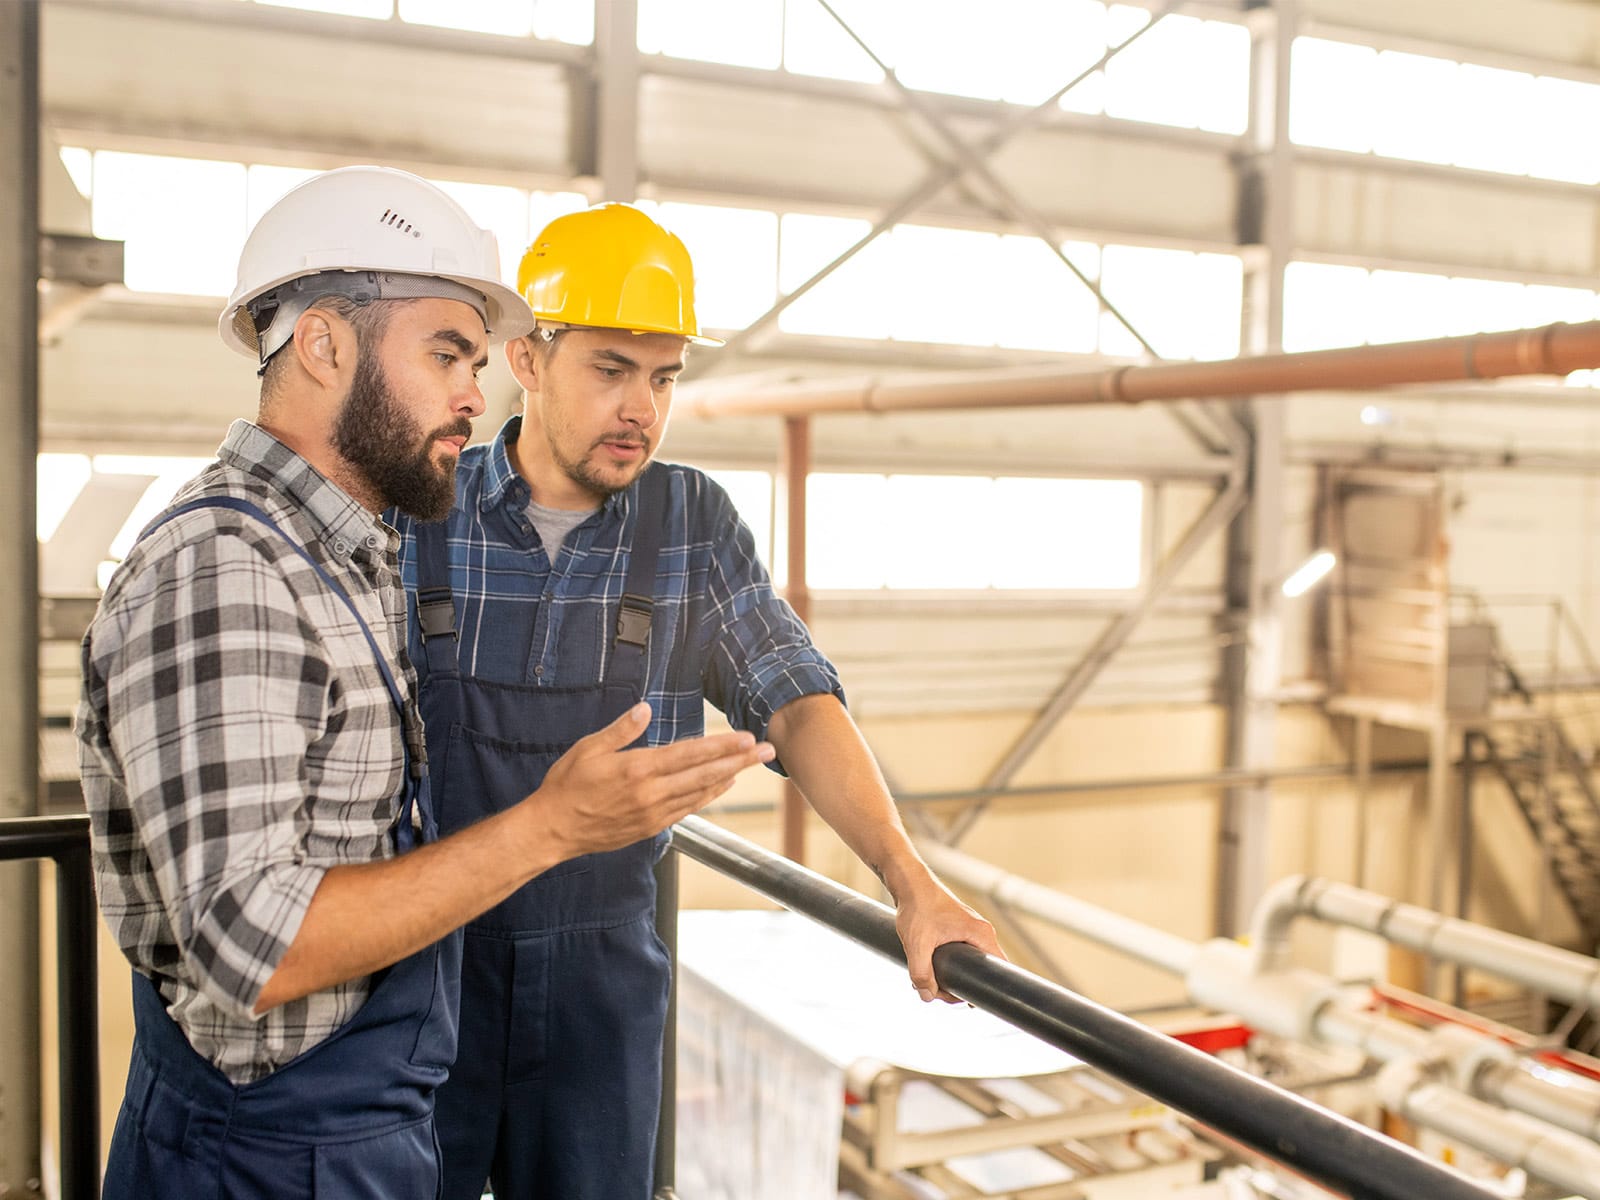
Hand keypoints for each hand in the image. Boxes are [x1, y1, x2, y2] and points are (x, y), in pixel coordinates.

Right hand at [530, 702, 772, 860]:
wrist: (553, 830)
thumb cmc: (567, 786)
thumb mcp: (588, 749)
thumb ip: (620, 730)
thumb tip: (644, 710)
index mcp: (637, 769)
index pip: (690, 754)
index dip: (722, 746)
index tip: (746, 738)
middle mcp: (651, 793)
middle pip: (705, 773)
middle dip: (740, 760)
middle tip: (767, 750)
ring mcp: (653, 813)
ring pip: (701, 792)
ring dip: (730, 777)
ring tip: (752, 765)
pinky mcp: (651, 827)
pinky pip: (687, 809)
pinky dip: (708, 796)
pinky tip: (721, 786)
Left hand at [894, 879, 1004, 1003]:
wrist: (909, 883)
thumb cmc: (917, 906)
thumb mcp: (917, 944)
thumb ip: (922, 974)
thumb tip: (928, 996)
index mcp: (981, 934)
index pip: (997, 969)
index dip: (984, 989)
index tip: (966, 1001)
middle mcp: (981, 932)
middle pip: (980, 971)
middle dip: (958, 985)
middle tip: (936, 991)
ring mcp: (972, 930)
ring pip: (968, 963)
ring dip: (950, 975)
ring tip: (929, 979)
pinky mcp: (960, 930)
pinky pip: (962, 955)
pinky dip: (948, 964)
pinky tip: (930, 968)